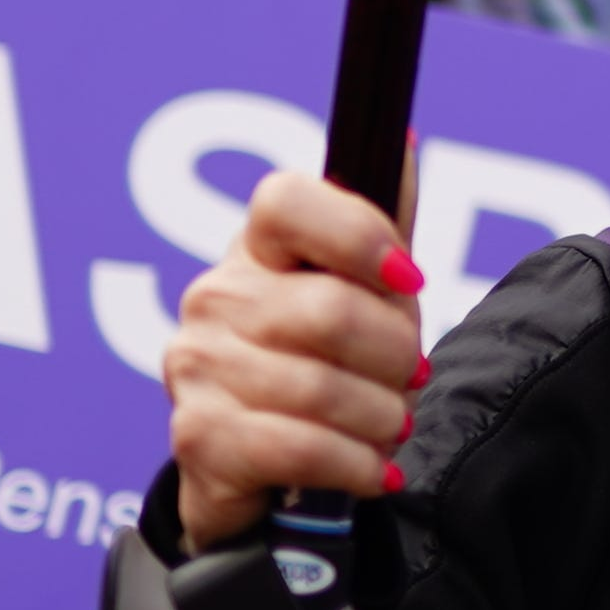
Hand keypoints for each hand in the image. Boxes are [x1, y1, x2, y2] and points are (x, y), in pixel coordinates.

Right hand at [163, 170, 424, 548]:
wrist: (261, 468)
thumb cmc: (321, 362)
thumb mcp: (363, 294)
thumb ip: (383, 224)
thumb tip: (405, 140)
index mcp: (257, 247)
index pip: (287, 201)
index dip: (359, 235)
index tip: (408, 278)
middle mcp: (215, 296)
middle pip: (331, 311)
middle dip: (396, 355)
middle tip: (412, 378)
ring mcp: (197, 365)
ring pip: (322, 388)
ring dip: (383, 416)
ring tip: (392, 425)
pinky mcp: (197, 436)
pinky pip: (299, 447)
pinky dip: (356, 463)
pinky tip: (376, 469)